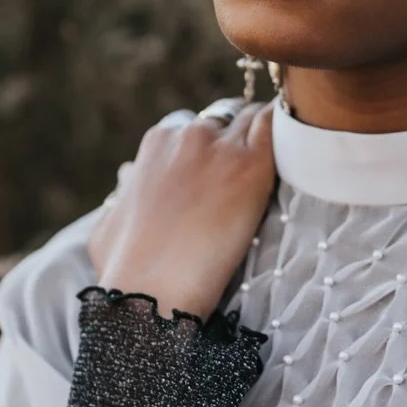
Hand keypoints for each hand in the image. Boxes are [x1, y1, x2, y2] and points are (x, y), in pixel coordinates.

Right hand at [86, 103, 275, 321]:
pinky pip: (276, 130)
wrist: (153, 290)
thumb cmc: (126, 267)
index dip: (210, 141)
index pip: (192, 124)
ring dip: (266, 132)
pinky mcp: (252, 168)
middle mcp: (189, 136)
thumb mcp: (109, 221)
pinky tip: (297, 147)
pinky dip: (288, 134)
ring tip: (285, 152)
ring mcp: (222, 148)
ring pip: (255, 118)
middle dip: (239, 134)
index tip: (222, 160)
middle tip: (256, 159)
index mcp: (156, 142)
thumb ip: (123, 191)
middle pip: (227, 117)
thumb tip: (127, 175)